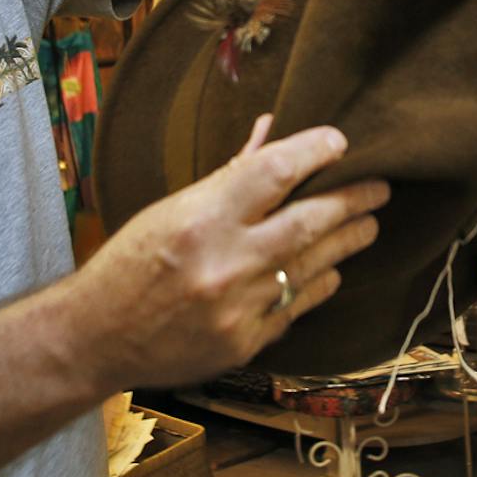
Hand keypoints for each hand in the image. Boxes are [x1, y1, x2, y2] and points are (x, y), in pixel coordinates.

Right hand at [69, 116, 388, 389]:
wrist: (96, 337)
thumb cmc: (130, 263)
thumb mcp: (171, 209)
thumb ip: (229, 176)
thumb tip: (273, 132)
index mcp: (201, 219)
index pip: (275, 171)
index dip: (316, 150)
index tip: (341, 141)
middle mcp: (225, 263)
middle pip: (312, 221)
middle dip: (354, 200)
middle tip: (380, 186)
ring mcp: (238, 309)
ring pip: (315, 266)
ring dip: (347, 241)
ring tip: (368, 224)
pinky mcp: (244, 344)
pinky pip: (297, 306)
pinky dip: (318, 283)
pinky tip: (330, 270)